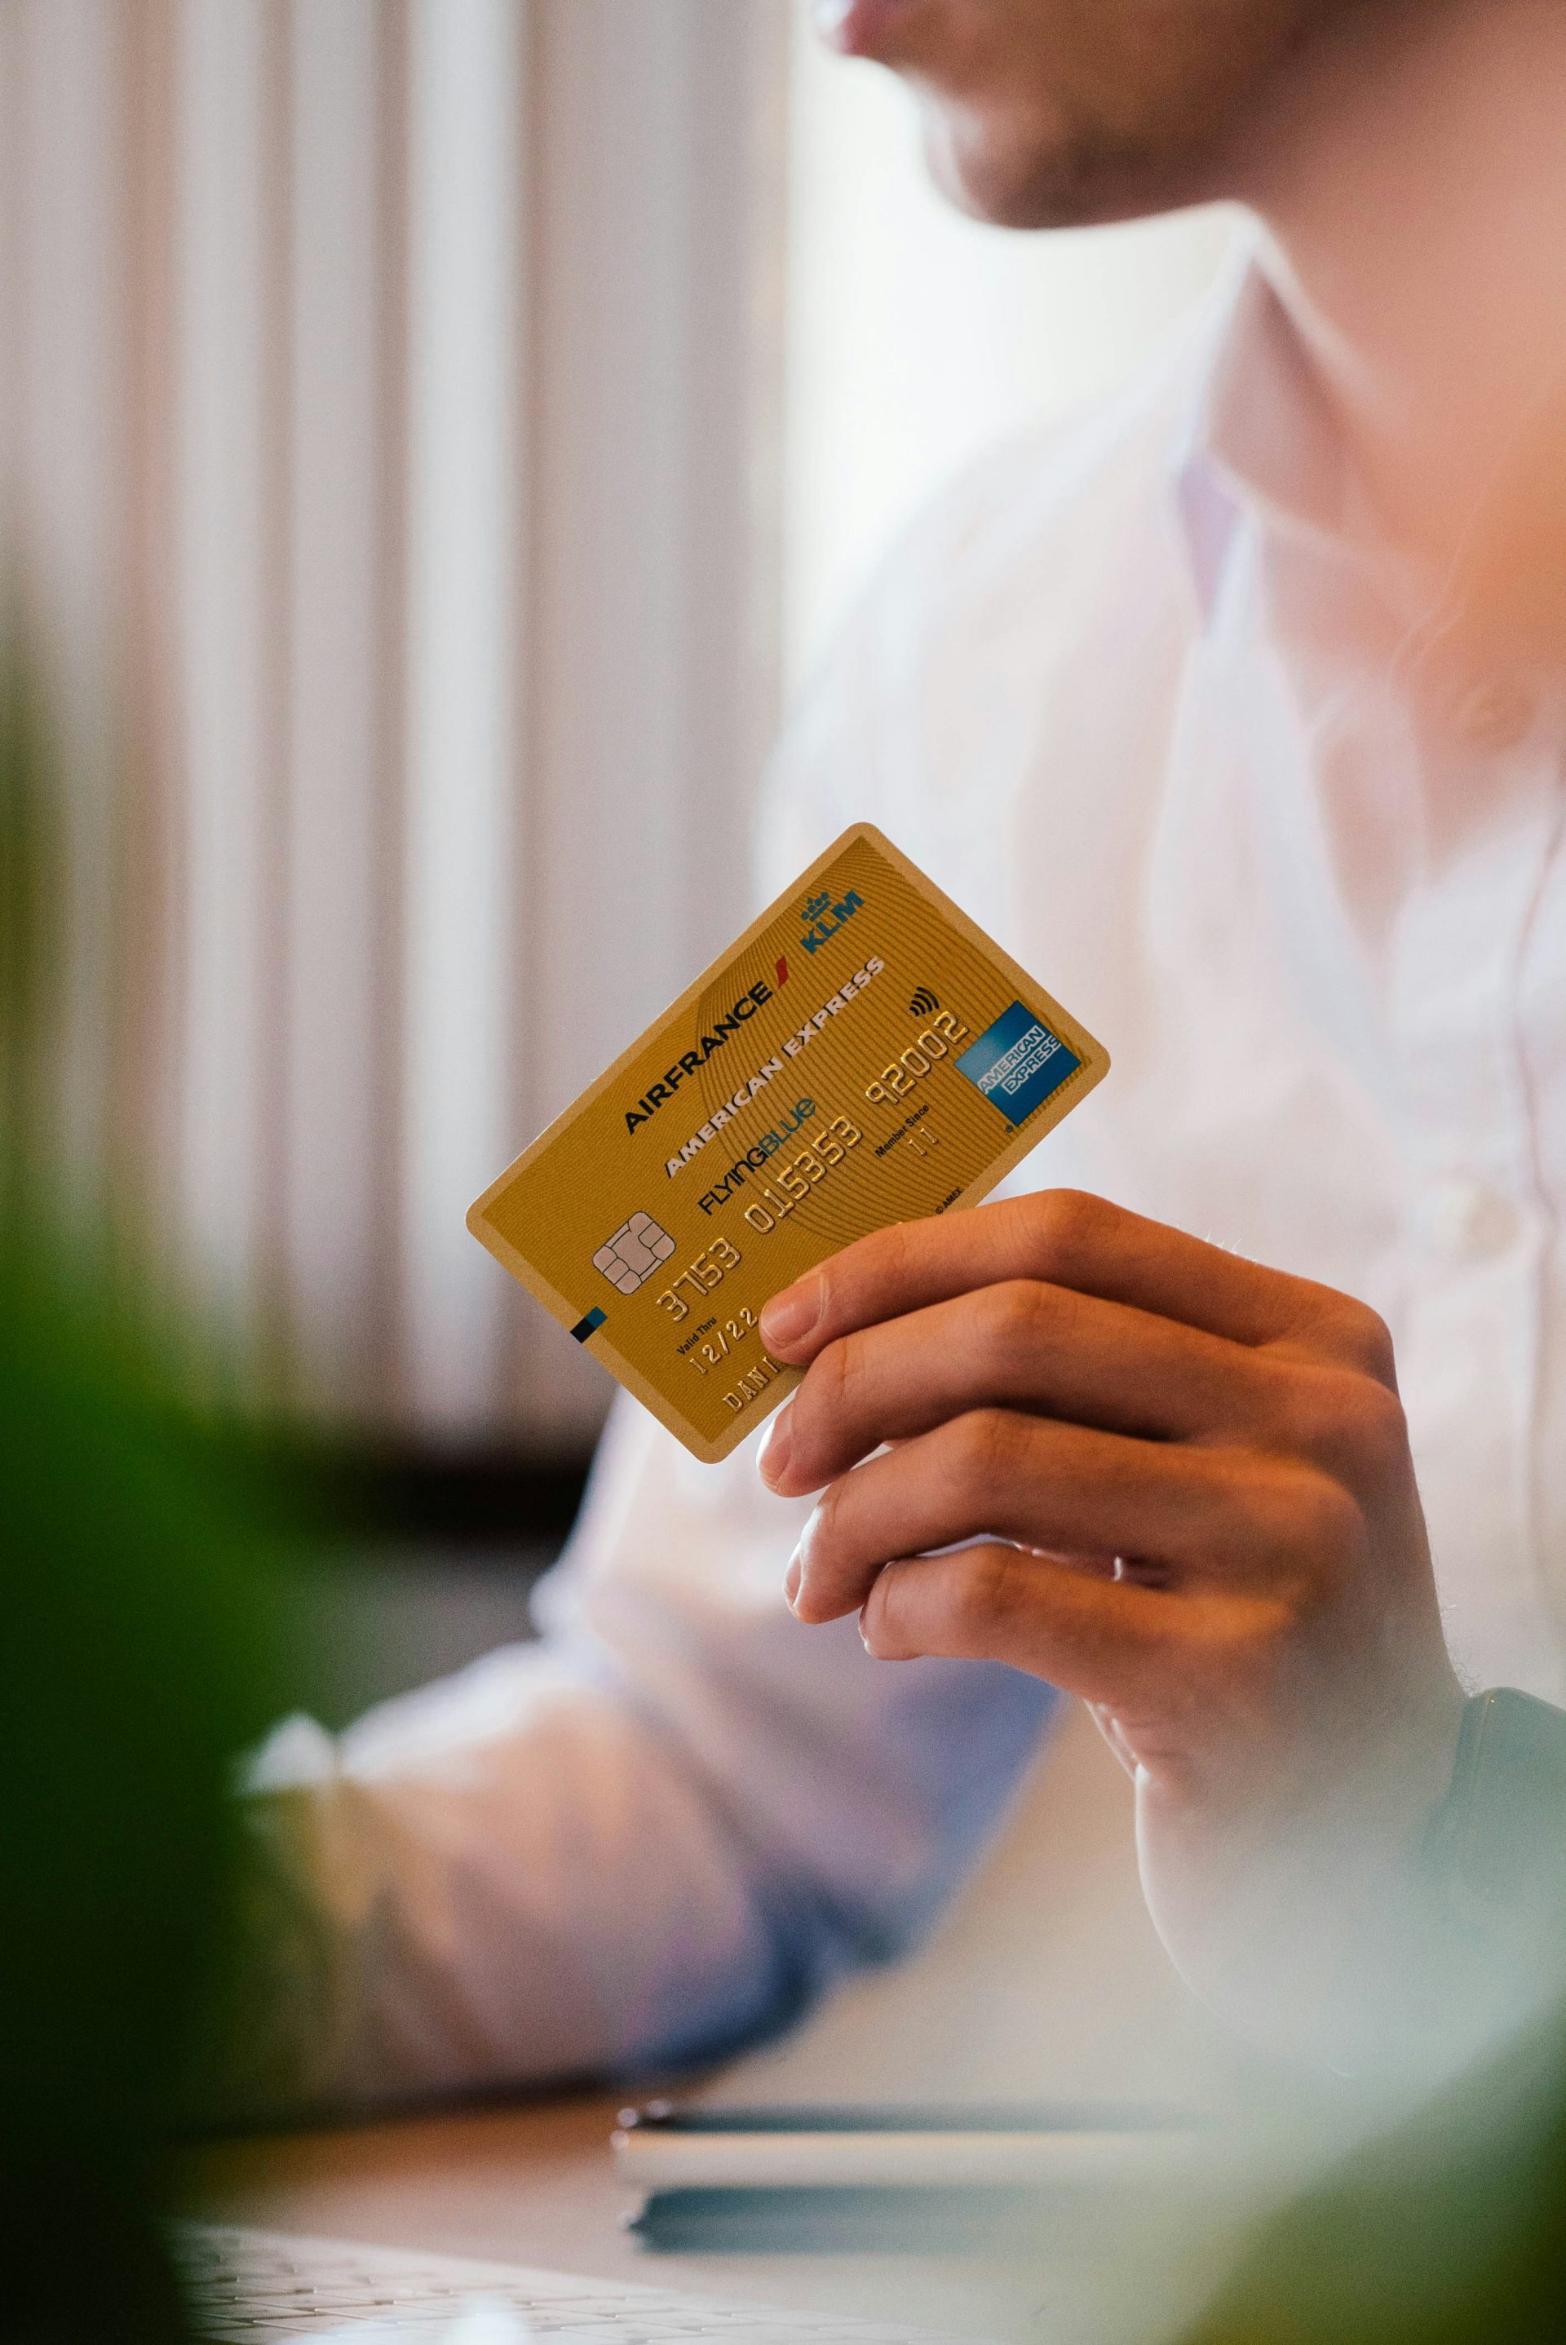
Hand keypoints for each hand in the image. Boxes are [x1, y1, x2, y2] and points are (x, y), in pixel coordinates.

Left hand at [755, 1191, 1465, 2058]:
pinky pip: (994, 1595)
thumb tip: (846, 1331)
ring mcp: (1290, 1545)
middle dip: (856, 1384)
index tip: (788, 1326)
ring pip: (988, 1459)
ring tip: (821, 1574)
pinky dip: (901, 1604)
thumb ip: (1077, 1388)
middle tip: (782, 1463)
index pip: (1069, 1237)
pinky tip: (888, 1633)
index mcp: (1314, 1337)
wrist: (1373, 1846)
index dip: (903, 1262)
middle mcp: (1323, 1420)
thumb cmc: (1237, 1631)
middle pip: (1018, 1328)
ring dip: (858, 1515)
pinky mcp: (1232, 1678)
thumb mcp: (1196, 1475)